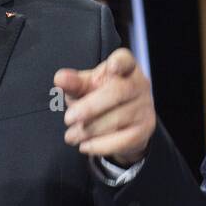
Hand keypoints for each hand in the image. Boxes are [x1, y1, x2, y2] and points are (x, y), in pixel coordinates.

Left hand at [54, 48, 154, 166]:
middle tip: (68, 119)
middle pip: (118, 92)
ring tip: (71, 136)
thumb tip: (60, 79)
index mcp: (125, 68)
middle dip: (90, 107)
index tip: (111, 67)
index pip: (125, 60)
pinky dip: (100, 145)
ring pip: (117, 119)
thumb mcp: (85, 87)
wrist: (120, 124)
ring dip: (89, 130)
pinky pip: (122, 140)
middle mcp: (139, 85)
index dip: (119, 62)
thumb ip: (74, 83)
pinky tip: (85, 145)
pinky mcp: (144, 130)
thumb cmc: (101, 98)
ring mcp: (144, 108)